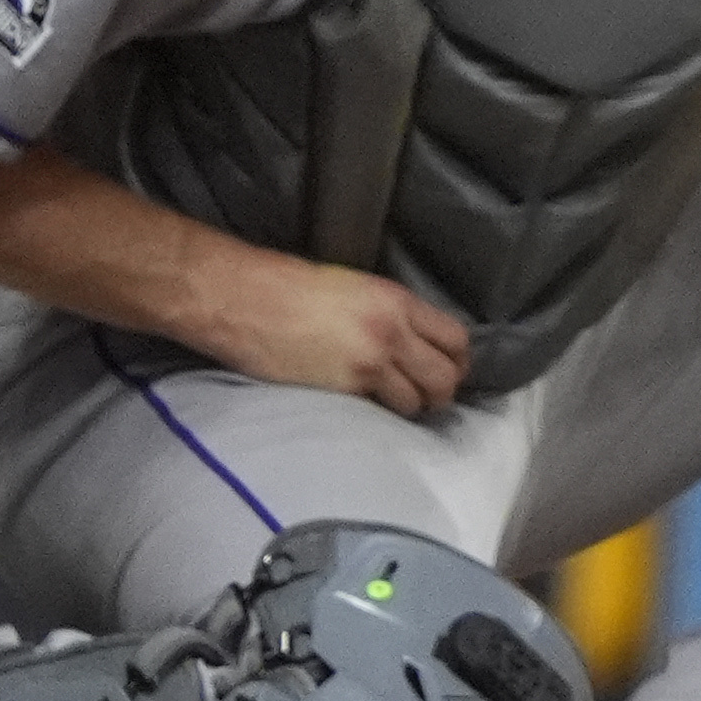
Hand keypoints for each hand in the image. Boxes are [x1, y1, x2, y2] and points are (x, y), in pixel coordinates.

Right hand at [186, 248, 470, 416]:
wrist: (243, 299)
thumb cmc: (288, 286)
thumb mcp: (355, 287)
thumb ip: (388, 313)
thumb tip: (409, 339)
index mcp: (397, 301)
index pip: (455, 338)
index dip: (458, 360)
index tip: (450, 369)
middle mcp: (392, 332)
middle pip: (446, 375)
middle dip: (443, 391)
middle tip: (431, 397)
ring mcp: (368, 363)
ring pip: (417, 400)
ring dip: (412, 406)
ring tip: (398, 405)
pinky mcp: (342, 389)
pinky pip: (380, 411)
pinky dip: (382, 415)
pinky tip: (371, 409)